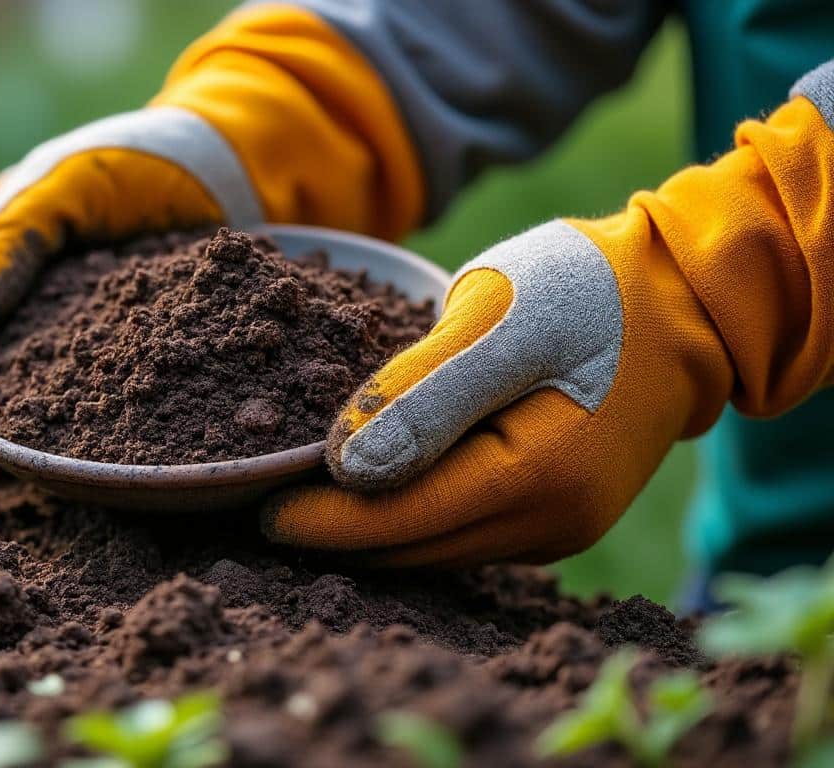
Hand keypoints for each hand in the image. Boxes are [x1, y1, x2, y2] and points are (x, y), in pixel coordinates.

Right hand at [0, 5, 426, 425]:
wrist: (247, 159)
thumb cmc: (144, 156)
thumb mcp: (67, 183)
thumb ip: (9, 240)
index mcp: (3, 263)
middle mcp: (46, 311)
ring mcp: (103, 343)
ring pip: (65, 399)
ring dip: (56, 437)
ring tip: (48, 475)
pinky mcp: (162, 364)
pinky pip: (137, 403)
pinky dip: (132, 431)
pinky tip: (133, 461)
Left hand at [265, 70, 833, 564]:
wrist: (684, 300)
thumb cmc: (589, 291)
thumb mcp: (497, 319)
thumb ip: (422, 396)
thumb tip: (344, 471)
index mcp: (534, 476)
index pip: (398, 520)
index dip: (321, 521)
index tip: (255, 509)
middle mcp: (550, 524)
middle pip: (412, 548)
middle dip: (334, 537)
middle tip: (257, 513)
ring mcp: (558, 528)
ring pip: (435, 549)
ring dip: (368, 533)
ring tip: (298, 506)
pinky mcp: (557, 516)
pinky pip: (463, 533)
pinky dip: (410, 519)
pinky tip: (368, 494)